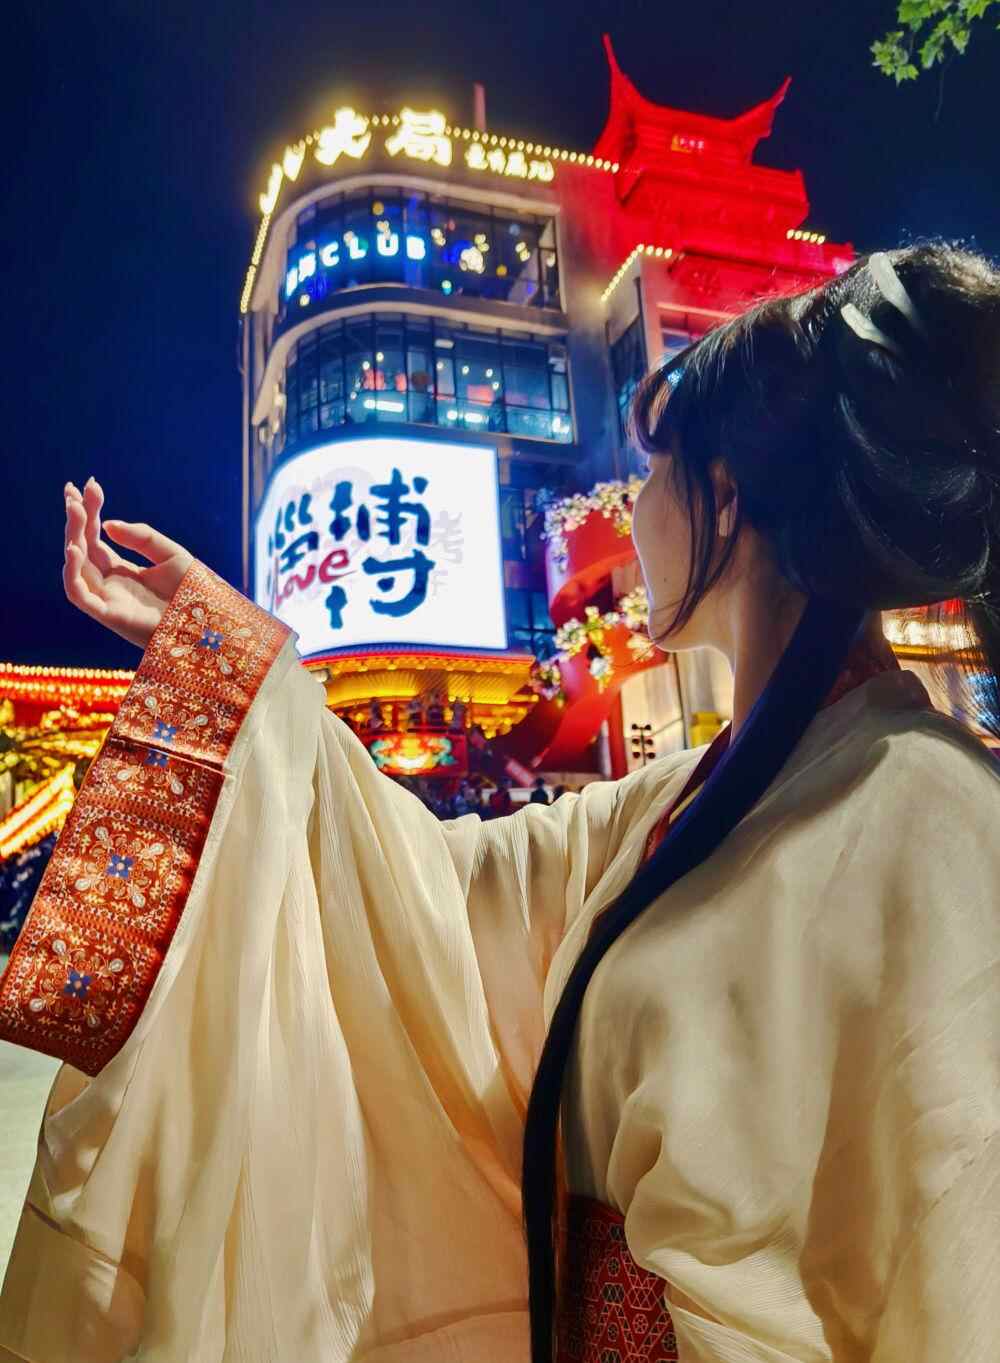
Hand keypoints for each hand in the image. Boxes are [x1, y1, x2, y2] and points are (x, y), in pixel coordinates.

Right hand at [62, 477, 194, 649]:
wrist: (208, 623)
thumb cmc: (193, 593)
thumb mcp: (170, 554)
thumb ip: (141, 537)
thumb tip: (108, 524)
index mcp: (122, 571)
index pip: (95, 538)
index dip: (90, 512)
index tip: (89, 484)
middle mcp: (109, 584)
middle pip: (82, 548)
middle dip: (75, 519)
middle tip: (73, 491)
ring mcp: (107, 600)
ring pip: (76, 567)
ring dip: (71, 537)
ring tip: (75, 510)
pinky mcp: (108, 615)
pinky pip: (79, 595)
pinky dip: (71, 573)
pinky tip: (74, 547)